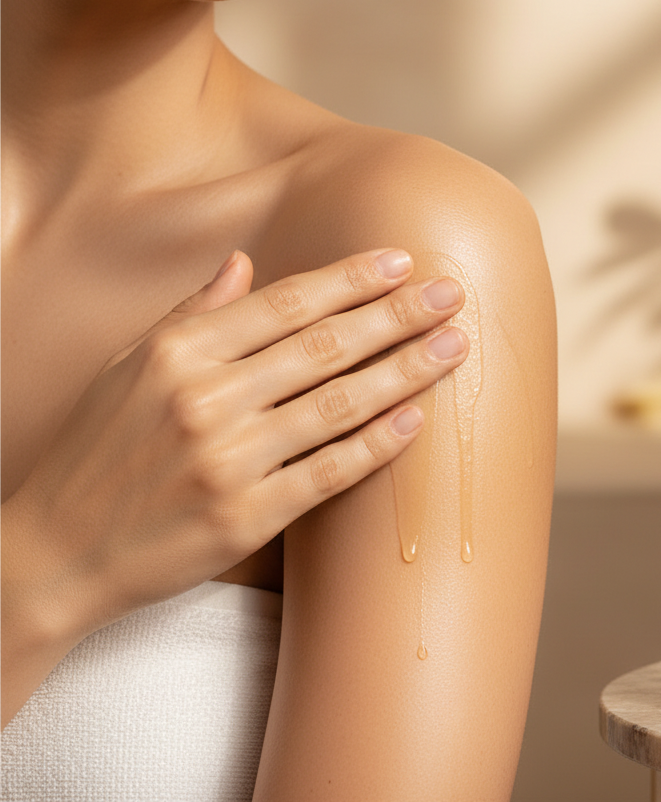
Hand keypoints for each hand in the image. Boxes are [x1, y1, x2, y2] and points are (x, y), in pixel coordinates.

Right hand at [3, 248, 467, 641]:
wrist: (55, 552)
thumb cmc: (96, 451)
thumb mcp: (128, 366)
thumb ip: (191, 313)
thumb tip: (243, 261)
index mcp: (179, 353)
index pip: (285, 303)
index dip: (350, 280)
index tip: (401, 263)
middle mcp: (206, 400)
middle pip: (324, 346)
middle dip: (397, 316)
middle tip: (453, 295)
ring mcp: (228, 461)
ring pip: (338, 404)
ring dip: (405, 371)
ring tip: (454, 347)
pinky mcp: (246, 517)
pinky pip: (328, 473)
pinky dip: (376, 445)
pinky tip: (416, 419)